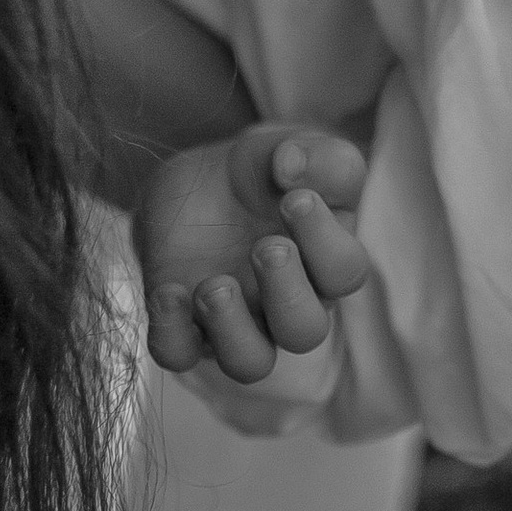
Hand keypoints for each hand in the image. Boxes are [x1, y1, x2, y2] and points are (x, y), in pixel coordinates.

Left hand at [138, 124, 369, 382]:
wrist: (197, 182)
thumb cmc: (262, 171)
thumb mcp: (294, 148)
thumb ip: (317, 154)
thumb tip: (292, 165)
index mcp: (324, 262)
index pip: (344, 272)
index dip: (324, 239)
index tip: (295, 197)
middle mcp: (286, 302)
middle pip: (305, 331)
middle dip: (287, 294)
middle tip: (266, 247)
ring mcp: (235, 320)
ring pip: (249, 362)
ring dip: (234, 330)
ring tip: (214, 286)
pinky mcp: (184, 323)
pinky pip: (180, 353)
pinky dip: (172, 333)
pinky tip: (167, 292)